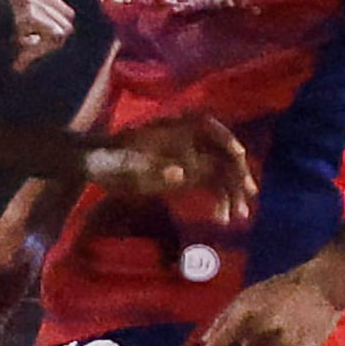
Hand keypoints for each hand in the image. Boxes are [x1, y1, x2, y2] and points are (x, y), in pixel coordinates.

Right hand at [0, 0, 92, 71]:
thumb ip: (28, 8)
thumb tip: (59, 32)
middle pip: (65, 16)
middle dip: (54, 37)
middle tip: (32, 51)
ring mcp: (27, 0)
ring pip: (60, 30)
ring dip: (45, 48)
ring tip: (22, 54)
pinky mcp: (22, 17)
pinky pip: (43, 40)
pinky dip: (33, 53)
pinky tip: (16, 57)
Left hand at [83, 116, 256, 222]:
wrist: (95, 166)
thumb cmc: (108, 159)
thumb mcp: (124, 163)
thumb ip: (151, 168)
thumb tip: (181, 173)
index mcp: (173, 129)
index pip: (208, 127)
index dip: (226, 140)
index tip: (239, 155)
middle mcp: (186, 141)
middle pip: (219, 154)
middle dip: (236, 174)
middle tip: (249, 196)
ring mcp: (187, 159)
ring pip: (218, 173)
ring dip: (231, 192)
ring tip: (239, 215)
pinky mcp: (184, 176)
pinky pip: (208, 186)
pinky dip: (217, 201)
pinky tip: (222, 219)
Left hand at [185, 248, 344, 345]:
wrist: (323, 285)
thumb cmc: (281, 288)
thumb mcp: (248, 295)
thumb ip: (224, 318)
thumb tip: (203, 342)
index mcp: (245, 312)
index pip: (218, 345)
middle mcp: (261, 330)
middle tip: (267, 327)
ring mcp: (281, 343)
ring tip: (282, 331)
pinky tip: (291, 342)